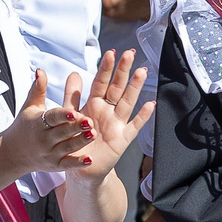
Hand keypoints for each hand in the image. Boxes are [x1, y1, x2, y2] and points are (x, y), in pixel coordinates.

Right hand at [0, 72, 96, 179]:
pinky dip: (78, 163)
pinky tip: (90, 160)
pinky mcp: (55, 165)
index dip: (62, 115)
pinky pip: (67, 164)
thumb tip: (40, 71)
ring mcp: (50, 153)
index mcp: (38, 123)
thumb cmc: (24, 126)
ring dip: (80, 142)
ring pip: (67, 148)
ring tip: (93, 135)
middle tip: (89, 121)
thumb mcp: (30, 107)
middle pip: (62, 132)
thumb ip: (38, 89)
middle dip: (75, 127)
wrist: (13, 154)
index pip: (52, 117)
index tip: (74, 111)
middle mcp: (44, 139)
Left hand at [63, 51, 154, 175]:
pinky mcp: (123, 139)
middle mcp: (108, 111)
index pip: (101, 82)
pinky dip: (143, 116)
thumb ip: (71, 96)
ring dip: (135, 88)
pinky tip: (151, 105)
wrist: (81, 168)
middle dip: (123, 71)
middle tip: (130, 54)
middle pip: (117, 88)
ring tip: (142, 72)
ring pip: (127, 102)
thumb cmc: (76, 141)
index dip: (106, 68)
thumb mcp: (70, 116)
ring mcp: (117, 124)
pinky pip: (134, 126)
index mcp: (94, 104)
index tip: (111, 52)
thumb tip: (73, 73)